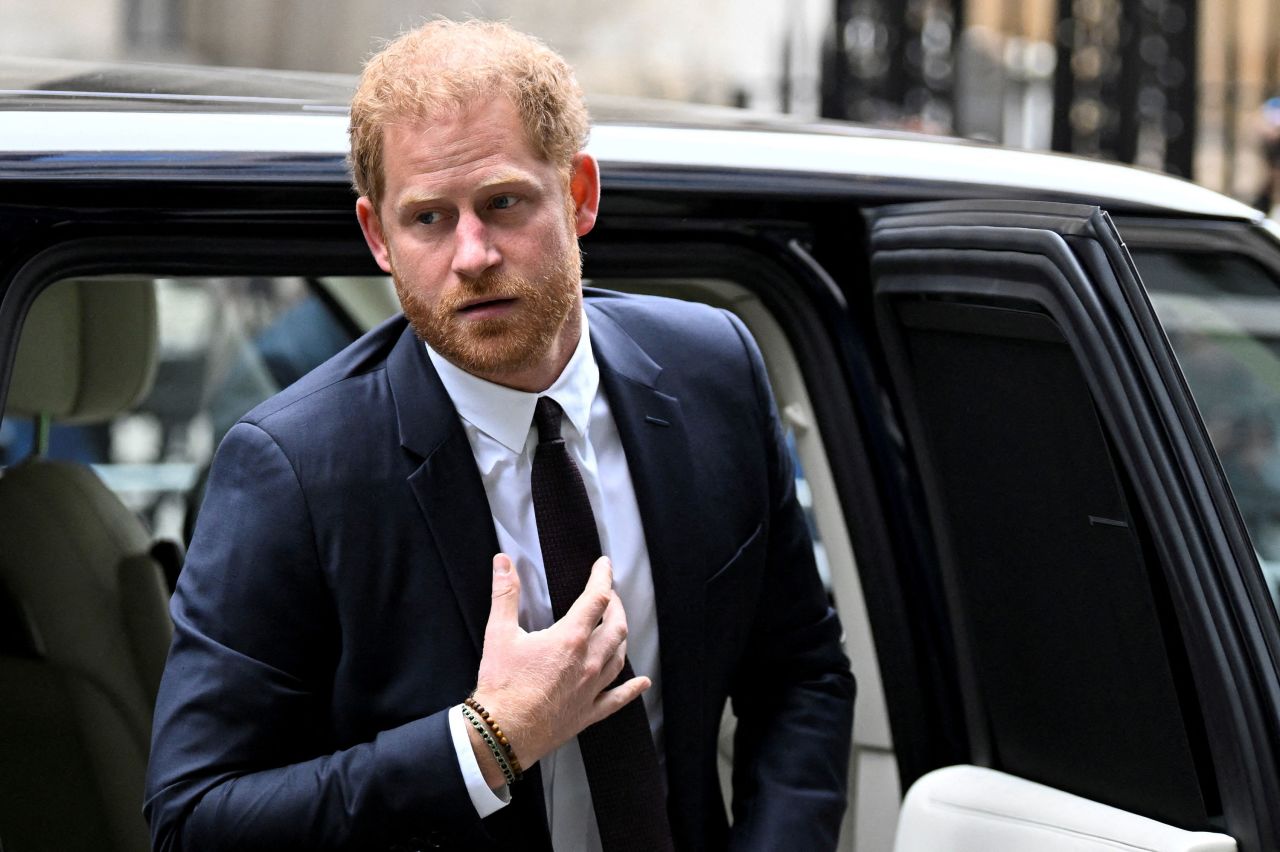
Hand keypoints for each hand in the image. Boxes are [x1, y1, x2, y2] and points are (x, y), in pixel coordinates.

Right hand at [468, 553, 648, 782]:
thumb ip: (504, 594)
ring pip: (619, 657)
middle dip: (615, 606)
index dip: (603, 578)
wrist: (503, 733)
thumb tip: (503, 563)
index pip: (596, 598)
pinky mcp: (589, 712)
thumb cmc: (502, 685)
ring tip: (617, 627)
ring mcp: (592, 688)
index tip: (604, 566)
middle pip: (616, 626)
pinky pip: (618, 698)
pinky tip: (642, 683)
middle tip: (609, 596)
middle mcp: (588, 661)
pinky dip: (632, 689)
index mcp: (570, 639)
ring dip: (621, 637)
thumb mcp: (499, 634)